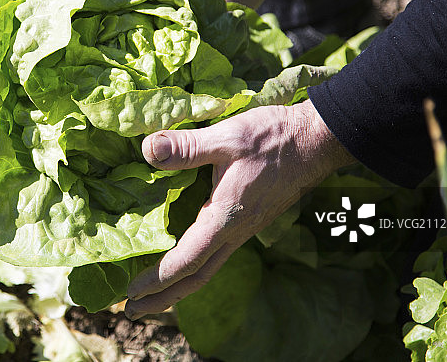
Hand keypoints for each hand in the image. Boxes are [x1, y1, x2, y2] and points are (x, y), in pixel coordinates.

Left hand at [124, 99, 353, 319]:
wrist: (316, 142)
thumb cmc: (273, 138)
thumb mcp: (227, 136)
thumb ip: (187, 147)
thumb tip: (149, 150)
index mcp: (225, 218)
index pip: (187, 261)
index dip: (157, 280)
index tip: (131, 293)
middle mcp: (235, 232)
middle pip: (196, 278)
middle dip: (163, 298)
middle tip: (132, 310)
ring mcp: (245, 229)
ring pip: (208, 268)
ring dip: (178, 286)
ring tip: (152, 295)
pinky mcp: (249, 221)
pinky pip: (217, 254)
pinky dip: (194, 266)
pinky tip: (185, 257)